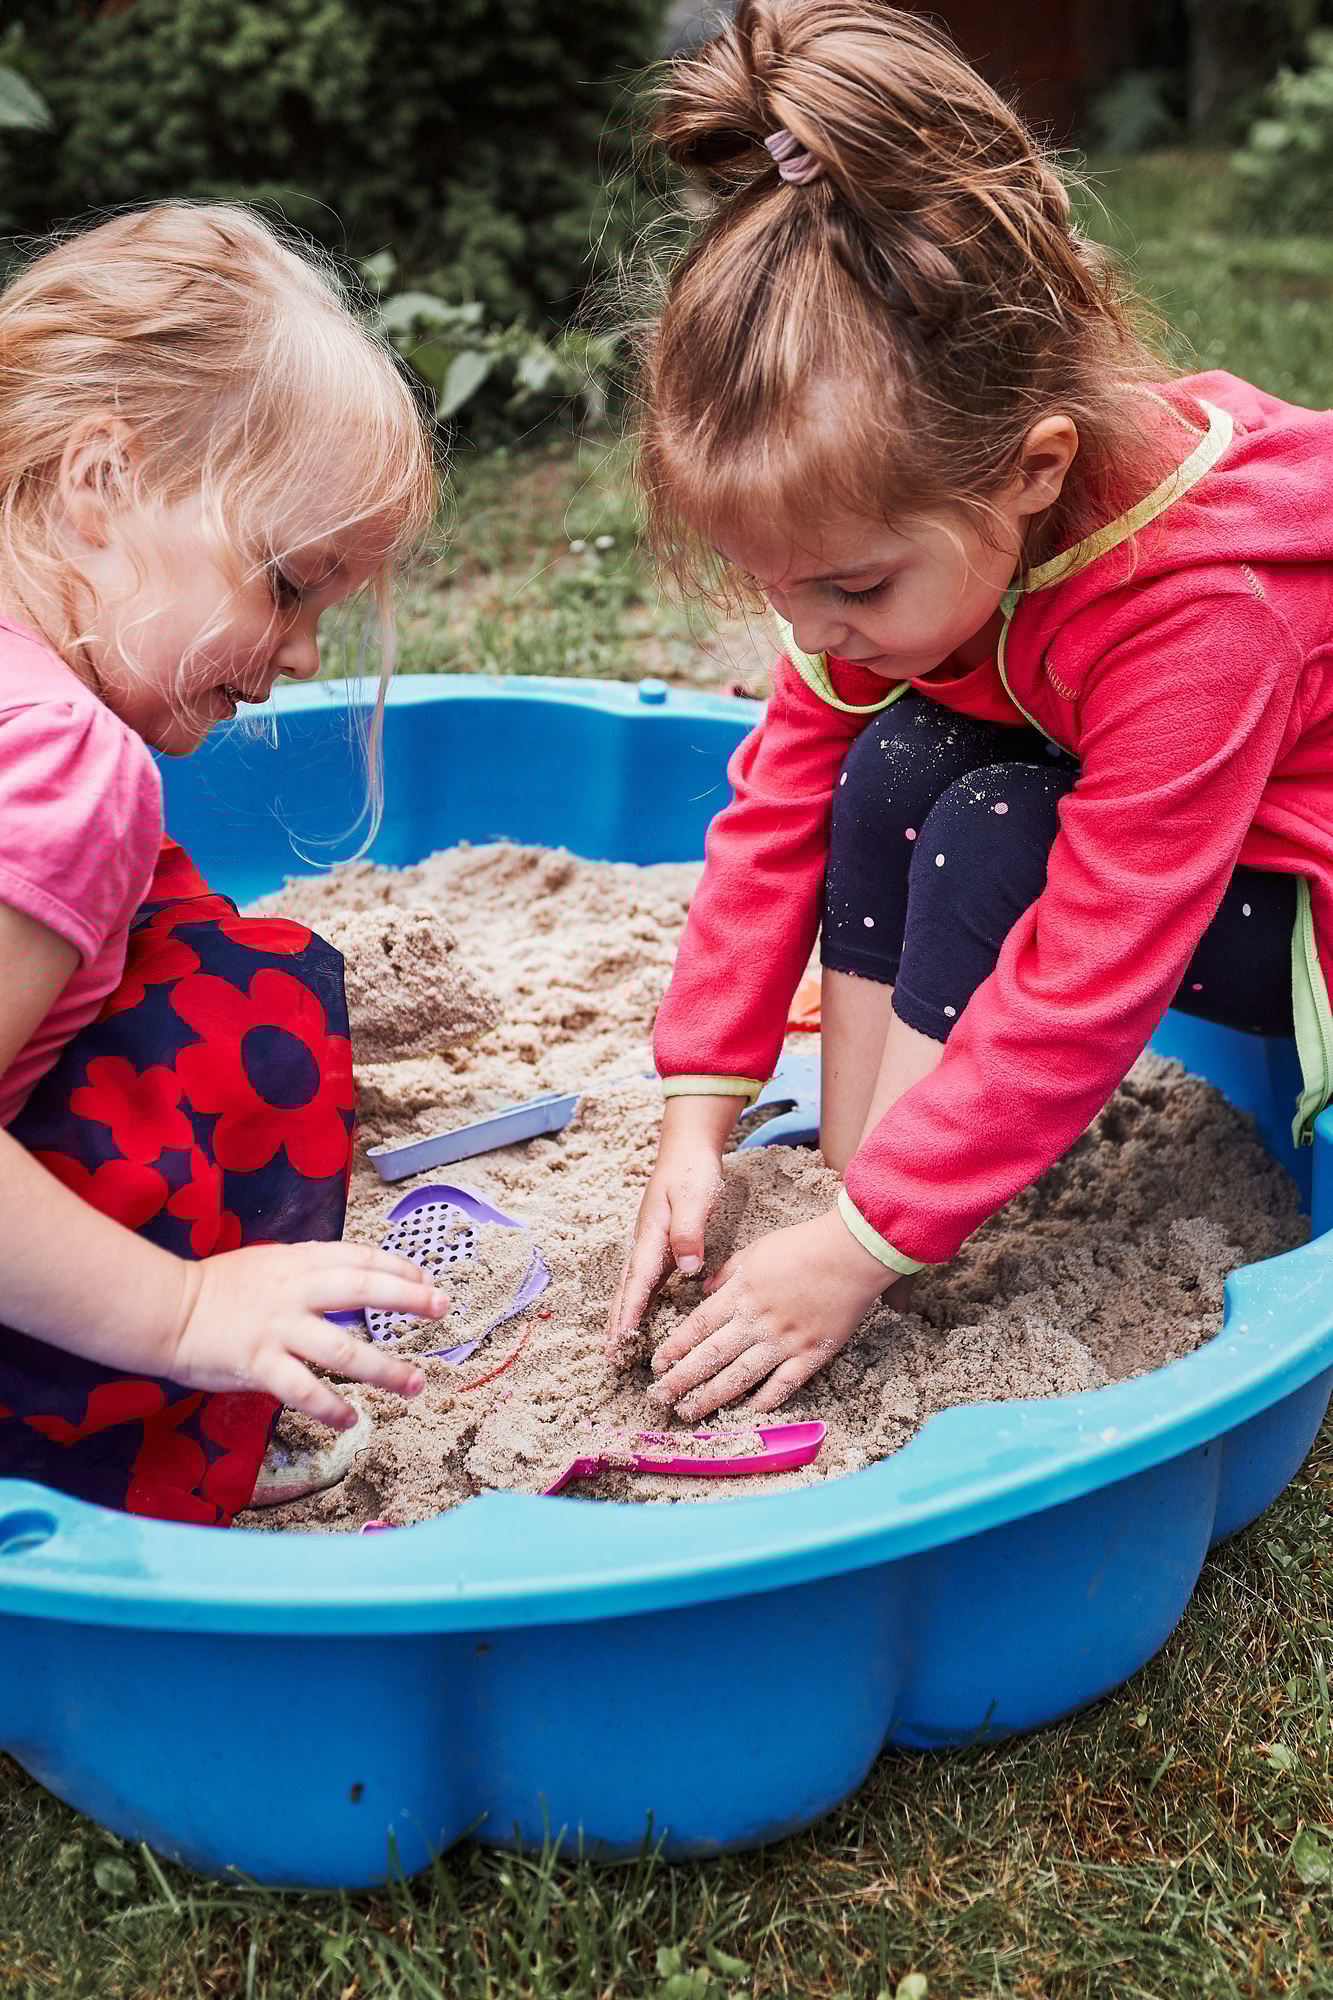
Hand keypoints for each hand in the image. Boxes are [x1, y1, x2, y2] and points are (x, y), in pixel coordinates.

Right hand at [168, 1241, 450, 1428]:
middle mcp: (294, 1292)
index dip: (398, 1268)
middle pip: (363, 1290)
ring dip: (385, 1369)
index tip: (426, 1280)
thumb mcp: (268, 1264)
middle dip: (409, 1299)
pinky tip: (352, 1419)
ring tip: (414, 1383)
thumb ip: (307, 1272)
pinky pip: (304, 1391)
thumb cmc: (216, 1289)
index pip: (359, 1258)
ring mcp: (278, 1328)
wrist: (166, 1309)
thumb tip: (350, 1281)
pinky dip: (332, 1408)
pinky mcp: (258, 1363)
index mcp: (297, 1263)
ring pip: (344, 1350)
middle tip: (442, 1309)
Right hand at [606, 1095, 739, 1349]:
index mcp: (652, 1233)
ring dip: (624, 1313)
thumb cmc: (692, 1169)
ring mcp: (650, 1242)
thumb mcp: (695, 1196)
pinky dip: (637, 1298)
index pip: (639, 1279)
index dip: (630, 1310)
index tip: (621, 1339)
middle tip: (610, 1354)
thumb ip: (690, 1231)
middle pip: (627, 1287)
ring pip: (633, 1284)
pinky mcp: (660, 1241)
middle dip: (618, 1320)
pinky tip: (639, 1313)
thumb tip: (688, 1268)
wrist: (687, 1145)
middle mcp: (645, 1241)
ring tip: (617, 1342)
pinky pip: (645, 1277)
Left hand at [648, 1208, 898, 1419]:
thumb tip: (705, 1289)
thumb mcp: (755, 1250)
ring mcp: (784, 1340)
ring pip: (740, 1377)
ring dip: (711, 1397)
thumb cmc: (804, 1246)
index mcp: (740, 1293)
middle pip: (710, 1356)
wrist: (852, 1253)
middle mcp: (756, 1320)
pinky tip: (746, 1411)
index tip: (657, 1365)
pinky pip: (783, 1384)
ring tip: (690, 1412)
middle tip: (660, 1398)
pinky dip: (764, 1400)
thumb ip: (727, 1273)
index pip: (698, 1326)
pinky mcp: (811, 1353)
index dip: (675, 1348)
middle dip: (682, 1380)